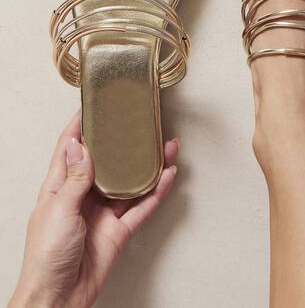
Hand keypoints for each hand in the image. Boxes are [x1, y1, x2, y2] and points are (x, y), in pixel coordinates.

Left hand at [9, 112, 178, 307]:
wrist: (58, 299)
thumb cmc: (46, 257)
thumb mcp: (59, 209)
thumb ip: (75, 179)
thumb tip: (81, 147)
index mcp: (60, 187)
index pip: (70, 149)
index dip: (80, 127)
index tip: (92, 107)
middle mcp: (83, 196)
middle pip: (108, 162)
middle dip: (124, 143)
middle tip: (139, 124)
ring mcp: (102, 213)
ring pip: (130, 182)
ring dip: (148, 165)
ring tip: (165, 147)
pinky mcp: (119, 231)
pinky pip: (142, 207)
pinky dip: (156, 192)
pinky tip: (167, 177)